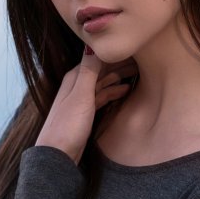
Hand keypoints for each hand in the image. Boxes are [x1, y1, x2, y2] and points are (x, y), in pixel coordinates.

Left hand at [35, 47, 136, 163]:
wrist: (57, 154)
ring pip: (103, 82)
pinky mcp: (85, 112)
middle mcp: (77, 84)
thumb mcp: (81, 95)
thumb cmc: (68, 125)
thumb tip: (93, 44)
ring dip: (118, 76)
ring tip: (138, 71)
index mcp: (75, 77)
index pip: (98, 58)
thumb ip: (89, 70)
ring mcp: (81, 99)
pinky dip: (113, 91)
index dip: (115, 52)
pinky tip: (125, 90)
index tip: (134, 47)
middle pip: (102, 69)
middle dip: (120, 63)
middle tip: (142, 59)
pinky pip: (102, 96)